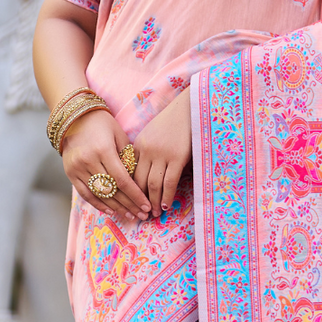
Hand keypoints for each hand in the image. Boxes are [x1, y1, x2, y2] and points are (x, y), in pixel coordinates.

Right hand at [62, 108, 149, 220]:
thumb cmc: (103, 124)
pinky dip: (98, 204)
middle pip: (112, 190)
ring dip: (116, 207)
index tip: (147, 206)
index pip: (122, 180)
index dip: (135, 195)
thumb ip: (128, 158)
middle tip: (143, 215)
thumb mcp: (119, 135)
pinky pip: (85, 194)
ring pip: (99, 194)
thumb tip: (140, 182)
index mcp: (103, 150)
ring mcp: (77, 168)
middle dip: (129, 204)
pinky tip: (111, 211)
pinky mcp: (70, 173)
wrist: (75, 117)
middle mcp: (88, 160)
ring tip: (130, 215)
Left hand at [128, 88, 191, 215]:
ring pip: (152, 184)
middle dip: (139, 200)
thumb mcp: (154, 134)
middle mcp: (147, 150)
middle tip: (141, 214)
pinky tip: (166, 206)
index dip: (130, 190)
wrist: (191, 106)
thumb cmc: (175, 121)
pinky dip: (166, 196)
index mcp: (139, 144)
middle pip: (138, 181)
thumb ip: (148, 151)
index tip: (132, 202)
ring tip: (153, 214)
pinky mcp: (177, 157)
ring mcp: (162, 154)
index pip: (130, 173)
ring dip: (152, 202)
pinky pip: (169, 182)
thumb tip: (148, 174)